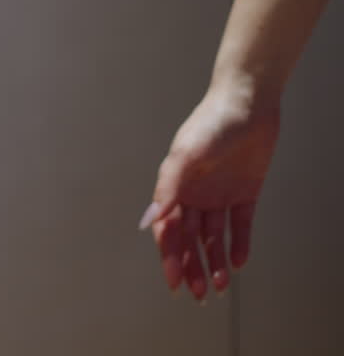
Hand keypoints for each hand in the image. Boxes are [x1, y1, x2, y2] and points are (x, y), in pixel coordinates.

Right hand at [141, 83, 279, 301]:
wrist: (249, 102)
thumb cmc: (211, 123)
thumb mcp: (185, 155)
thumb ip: (167, 188)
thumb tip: (148, 222)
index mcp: (174, 186)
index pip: (168, 231)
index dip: (170, 258)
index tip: (174, 283)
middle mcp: (194, 194)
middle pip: (190, 239)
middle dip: (192, 267)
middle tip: (199, 294)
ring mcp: (219, 194)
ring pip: (214, 237)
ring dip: (215, 261)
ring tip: (221, 287)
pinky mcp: (245, 192)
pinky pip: (240, 225)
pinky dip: (239, 244)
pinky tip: (239, 262)